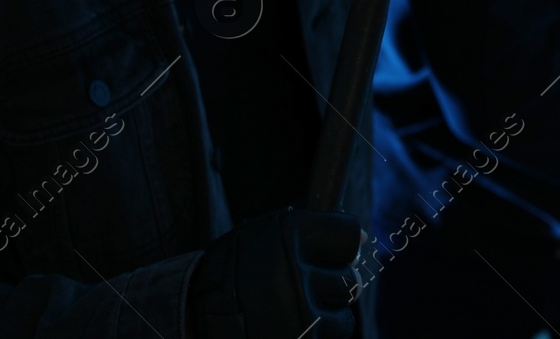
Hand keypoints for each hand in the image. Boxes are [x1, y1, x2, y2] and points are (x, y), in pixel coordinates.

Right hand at [188, 206, 361, 338]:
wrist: (194, 318)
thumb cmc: (235, 271)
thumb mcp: (262, 235)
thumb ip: (310, 231)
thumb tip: (365, 238)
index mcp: (287, 234)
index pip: (348, 235)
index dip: (340, 245)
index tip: (331, 253)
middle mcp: (294, 271)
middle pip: (349, 279)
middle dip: (329, 286)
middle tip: (300, 288)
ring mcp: (297, 313)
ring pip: (343, 318)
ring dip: (324, 317)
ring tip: (292, 312)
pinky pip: (328, 338)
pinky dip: (315, 336)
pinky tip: (291, 327)